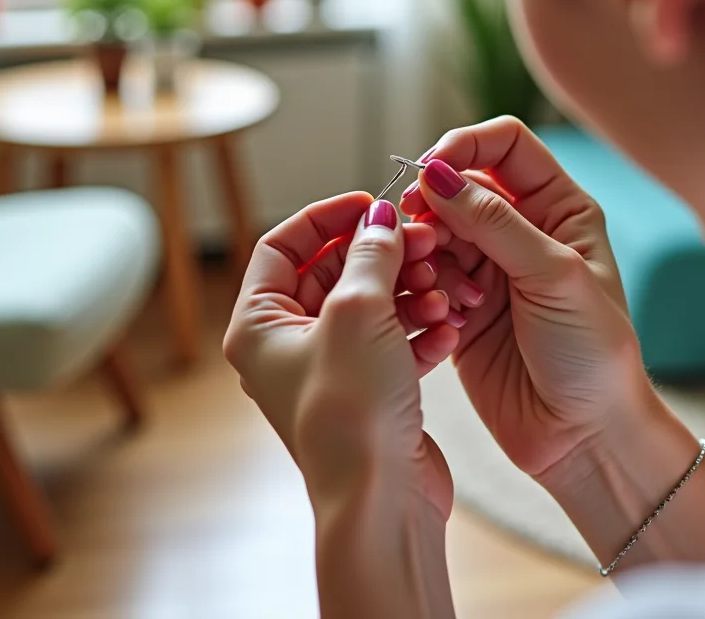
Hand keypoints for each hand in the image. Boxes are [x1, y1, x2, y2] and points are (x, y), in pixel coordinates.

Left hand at [223, 193, 458, 518]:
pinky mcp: (369, 393)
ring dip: (409, 293)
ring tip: (439, 294)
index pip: (281, 245)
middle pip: (333, 273)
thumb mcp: (359, 313)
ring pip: (370, 307)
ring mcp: (329, 371)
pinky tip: (446, 330)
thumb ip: (370, 254)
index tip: (374, 205)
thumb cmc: (351, 413)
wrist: (382, 500)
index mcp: (258, 325)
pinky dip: (420, 331)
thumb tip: (380, 219)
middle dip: (382, 257)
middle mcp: (287, 347)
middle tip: (423, 243)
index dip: (326, 218)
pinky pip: (394, 343)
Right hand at [400, 117, 654, 478]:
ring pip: (436, 232)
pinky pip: (427, 277)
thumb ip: (494, 221)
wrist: (583, 436)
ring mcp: (490, 270)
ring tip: (449, 292)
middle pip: (459, 187)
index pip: (505, 145)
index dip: (464, 146)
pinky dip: (428, 288)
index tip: (430, 170)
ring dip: (430, 253)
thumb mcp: (553, 276)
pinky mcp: (461, 309)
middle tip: (425, 238)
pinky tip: (452, 318)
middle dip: (436, 208)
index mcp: (561, 209)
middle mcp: (524, 232)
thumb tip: (436, 173)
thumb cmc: (592, 355)